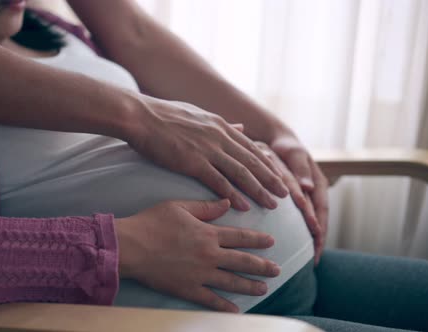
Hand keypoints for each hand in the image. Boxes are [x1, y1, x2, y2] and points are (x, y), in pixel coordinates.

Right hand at [115, 199, 280, 312]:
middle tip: (277, 270)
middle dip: (262, 266)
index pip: (240, 237)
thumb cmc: (152, 223)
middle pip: (243, 262)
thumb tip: (227, 202)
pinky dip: (225, 306)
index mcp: (208, 234)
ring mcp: (200, 275)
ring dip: (250, 286)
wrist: (131, 246)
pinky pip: (211, 300)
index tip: (271, 241)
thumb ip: (205, 207)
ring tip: (264, 288)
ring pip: (232, 282)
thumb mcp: (179, 207)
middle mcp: (209, 255)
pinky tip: (237, 310)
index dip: (258, 239)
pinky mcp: (188, 289)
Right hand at [127, 96, 288, 210]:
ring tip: (273, 204)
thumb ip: (220, 124)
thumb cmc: (163, 116)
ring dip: (259, 189)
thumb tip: (240, 126)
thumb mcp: (198, 114)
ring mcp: (208, 148)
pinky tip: (244, 206)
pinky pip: (219, 181)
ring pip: (241, 172)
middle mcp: (220, 136)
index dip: (267, 164)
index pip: (250, 147)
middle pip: (252, 161)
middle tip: (286, 194)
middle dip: (271, 179)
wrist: (141, 116)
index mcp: (220, 125)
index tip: (279, 176)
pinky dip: (233, 194)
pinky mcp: (193, 161)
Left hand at [267, 136, 328, 263]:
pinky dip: (304, 231)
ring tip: (311, 258)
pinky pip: (305, 218)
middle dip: (319, 239)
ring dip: (314, 238)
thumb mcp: (295, 154)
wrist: (280, 141)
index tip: (317, 242)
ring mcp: (310, 196)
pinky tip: (300, 244)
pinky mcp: (301, 199)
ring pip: (314, 221)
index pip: (321, 208)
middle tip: (315, 259)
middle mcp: (316, 192)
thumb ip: (300, 170)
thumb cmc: (288, 146)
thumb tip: (308, 188)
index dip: (319, 225)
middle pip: (320, 219)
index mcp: (319, 183)